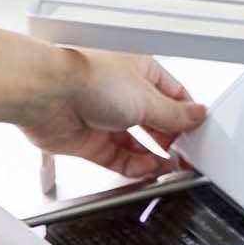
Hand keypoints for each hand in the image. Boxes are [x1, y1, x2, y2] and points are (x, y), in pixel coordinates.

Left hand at [19, 50, 206, 178]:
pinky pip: (120, 159)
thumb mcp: (147, 98)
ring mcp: (106, 119)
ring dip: (155, 157)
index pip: (174, 97)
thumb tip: (198, 115)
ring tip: (170, 167)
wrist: (45, 94)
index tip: (199, 132)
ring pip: (139, 144)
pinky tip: (148, 170)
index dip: (187, 116)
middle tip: (187, 154)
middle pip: (156, 123)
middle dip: (172, 139)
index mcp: (140, 73)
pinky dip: (135, 167)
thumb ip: (176, 114)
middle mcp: (123, 95)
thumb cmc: (87, 78)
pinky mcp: (91, 142)